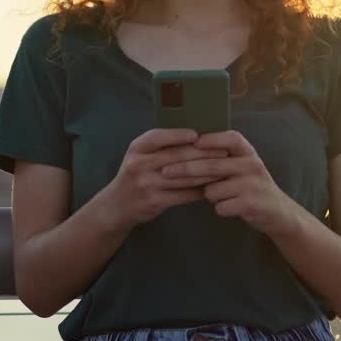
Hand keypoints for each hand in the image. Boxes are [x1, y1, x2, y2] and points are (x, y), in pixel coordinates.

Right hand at [104, 128, 228, 230]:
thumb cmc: (135, 175)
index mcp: (136, 149)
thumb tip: (195, 136)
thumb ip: (159, 146)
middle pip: (175, 156)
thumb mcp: (139, 155)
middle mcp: (139, 165)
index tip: (198, 134)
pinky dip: (199, 190)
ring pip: (183, 176)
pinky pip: (183, 194)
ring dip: (206, 173)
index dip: (178, 135)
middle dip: (202, 153)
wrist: (117, 205)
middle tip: (223, 151)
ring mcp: (146, 184)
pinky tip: (211, 186)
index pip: (157, 137)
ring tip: (223, 168)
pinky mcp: (155, 202)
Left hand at [162, 130, 300, 237]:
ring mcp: (252, 185)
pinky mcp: (250, 204)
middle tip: (165, 172)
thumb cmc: (251, 185)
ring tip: (221, 196)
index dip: (211, 139)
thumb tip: (188, 147)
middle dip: (186, 169)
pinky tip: (229, 208)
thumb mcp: (243, 165)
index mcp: (248, 152)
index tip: (192, 142)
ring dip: (209, 195)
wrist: (277, 211)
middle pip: (212, 165)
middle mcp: (252, 165)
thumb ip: (223, 157)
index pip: (230, 138)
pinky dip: (220, 208)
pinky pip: (220, 206)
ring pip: (212, 189)